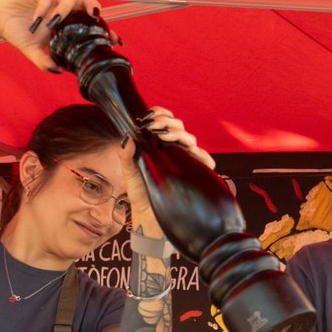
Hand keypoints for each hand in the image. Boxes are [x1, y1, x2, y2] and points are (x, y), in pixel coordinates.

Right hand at [0, 0, 102, 72]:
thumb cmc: (20, 34)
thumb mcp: (32, 52)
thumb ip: (44, 62)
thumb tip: (58, 72)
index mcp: (69, 22)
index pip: (92, 24)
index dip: (106, 30)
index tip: (117, 41)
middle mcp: (65, 9)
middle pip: (87, 2)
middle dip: (94, 8)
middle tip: (96, 17)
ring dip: (64, 11)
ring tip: (53, 25)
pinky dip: (45, 8)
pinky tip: (38, 21)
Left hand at [118, 106, 215, 225]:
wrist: (147, 216)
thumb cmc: (140, 193)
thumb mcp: (129, 172)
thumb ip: (126, 155)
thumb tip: (127, 137)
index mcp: (159, 145)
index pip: (166, 122)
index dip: (161, 114)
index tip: (151, 114)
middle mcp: (174, 150)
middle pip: (179, 128)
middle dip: (168, 123)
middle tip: (153, 126)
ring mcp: (184, 161)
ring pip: (191, 141)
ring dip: (180, 134)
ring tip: (165, 136)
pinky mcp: (193, 174)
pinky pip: (205, 162)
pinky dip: (203, 156)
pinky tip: (192, 154)